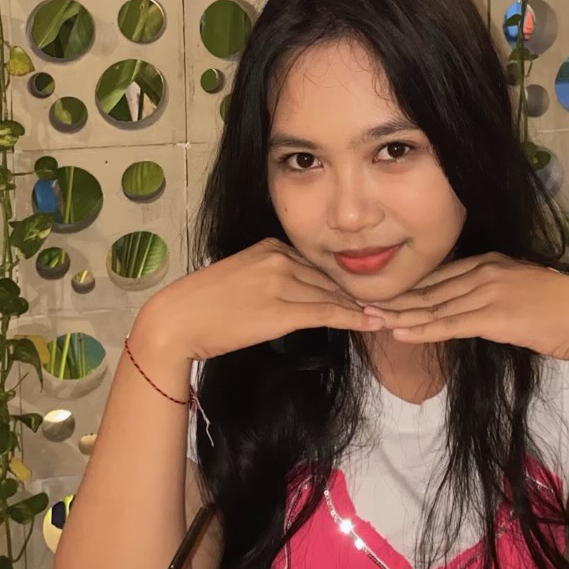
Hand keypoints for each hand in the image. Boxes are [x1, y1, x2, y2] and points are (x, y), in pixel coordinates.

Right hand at [138, 239, 380, 361]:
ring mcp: (281, 281)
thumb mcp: (241, 278)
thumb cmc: (202, 306)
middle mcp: (279, 257)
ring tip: (391, 314)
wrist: (175, 321)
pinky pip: (328, 312)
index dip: (344, 282)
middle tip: (393, 302)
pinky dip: (354, 318)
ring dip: (362, 307)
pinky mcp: (282, 309)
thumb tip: (297, 293)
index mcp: (270, 246)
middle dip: (359, 292)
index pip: (318, 264)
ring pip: (332, 295)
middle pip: (330, 278)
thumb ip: (271, 278)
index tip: (368, 290)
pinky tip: (373, 323)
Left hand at [362, 253, 568, 361]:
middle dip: (395, 298)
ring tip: (369, 318)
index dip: (409, 286)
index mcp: (490, 262)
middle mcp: (484, 272)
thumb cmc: (560, 310)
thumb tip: (470, 306)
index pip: (439, 275)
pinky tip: (399, 332)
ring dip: (399, 314)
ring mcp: (488, 292)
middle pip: (430, 288)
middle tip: (360, 303)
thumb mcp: (520, 291)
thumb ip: (492, 293)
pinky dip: (421, 329)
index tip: (383, 292)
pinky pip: (449, 324)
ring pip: (433, 306)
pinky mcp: (494, 316)